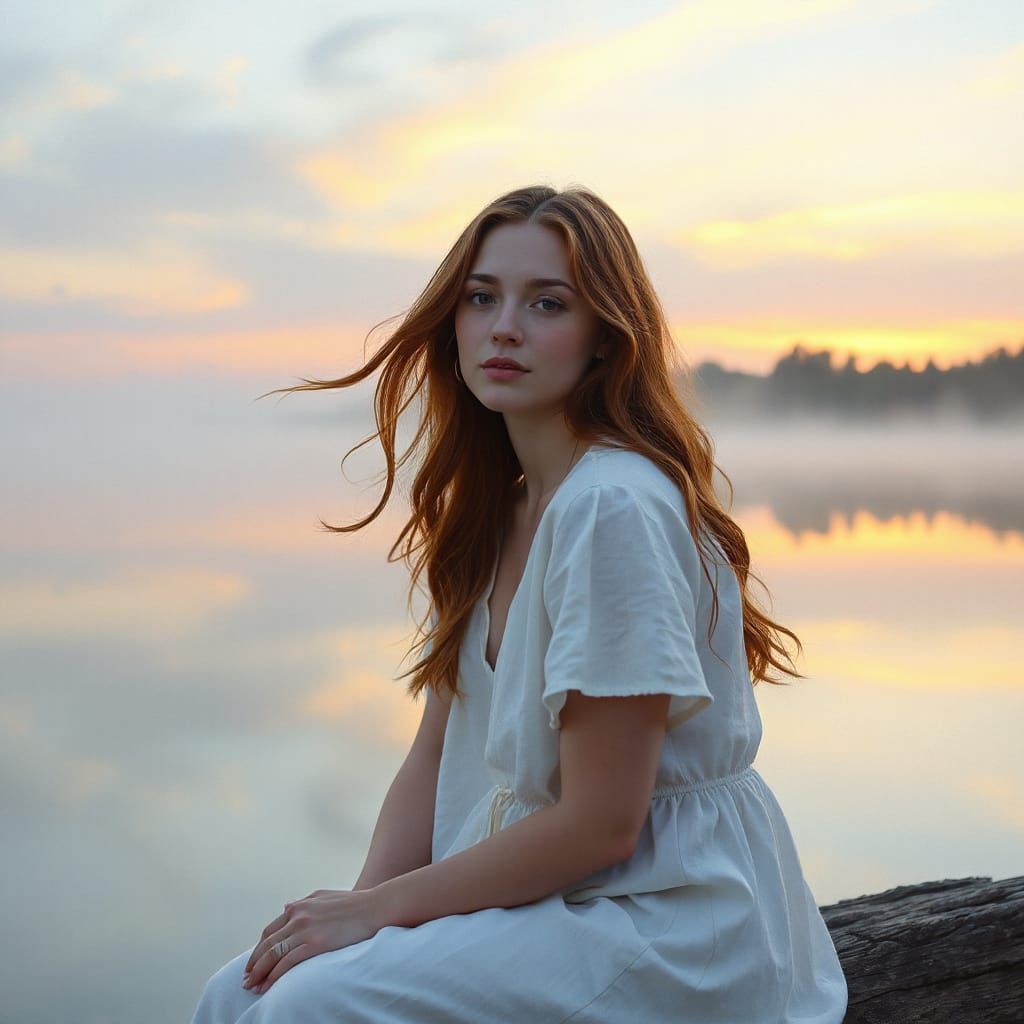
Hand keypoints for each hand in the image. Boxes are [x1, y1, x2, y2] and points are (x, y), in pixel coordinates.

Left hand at [241, 888, 380, 994]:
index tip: (254, 963)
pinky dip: (273, 976)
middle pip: (267, 944)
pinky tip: (268, 986)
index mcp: (299, 906)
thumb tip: (287, 908)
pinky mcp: (314, 943)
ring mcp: (305, 929)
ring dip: (259, 972)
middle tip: (246, 979)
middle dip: (254, 964)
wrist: (375, 908)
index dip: (259, 949)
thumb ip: (304, 903)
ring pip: (273, 954)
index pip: (270, 930)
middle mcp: (298, 915)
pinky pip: (287, 963)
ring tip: (252, 986)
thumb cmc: (353, 904)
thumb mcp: (323, 896)